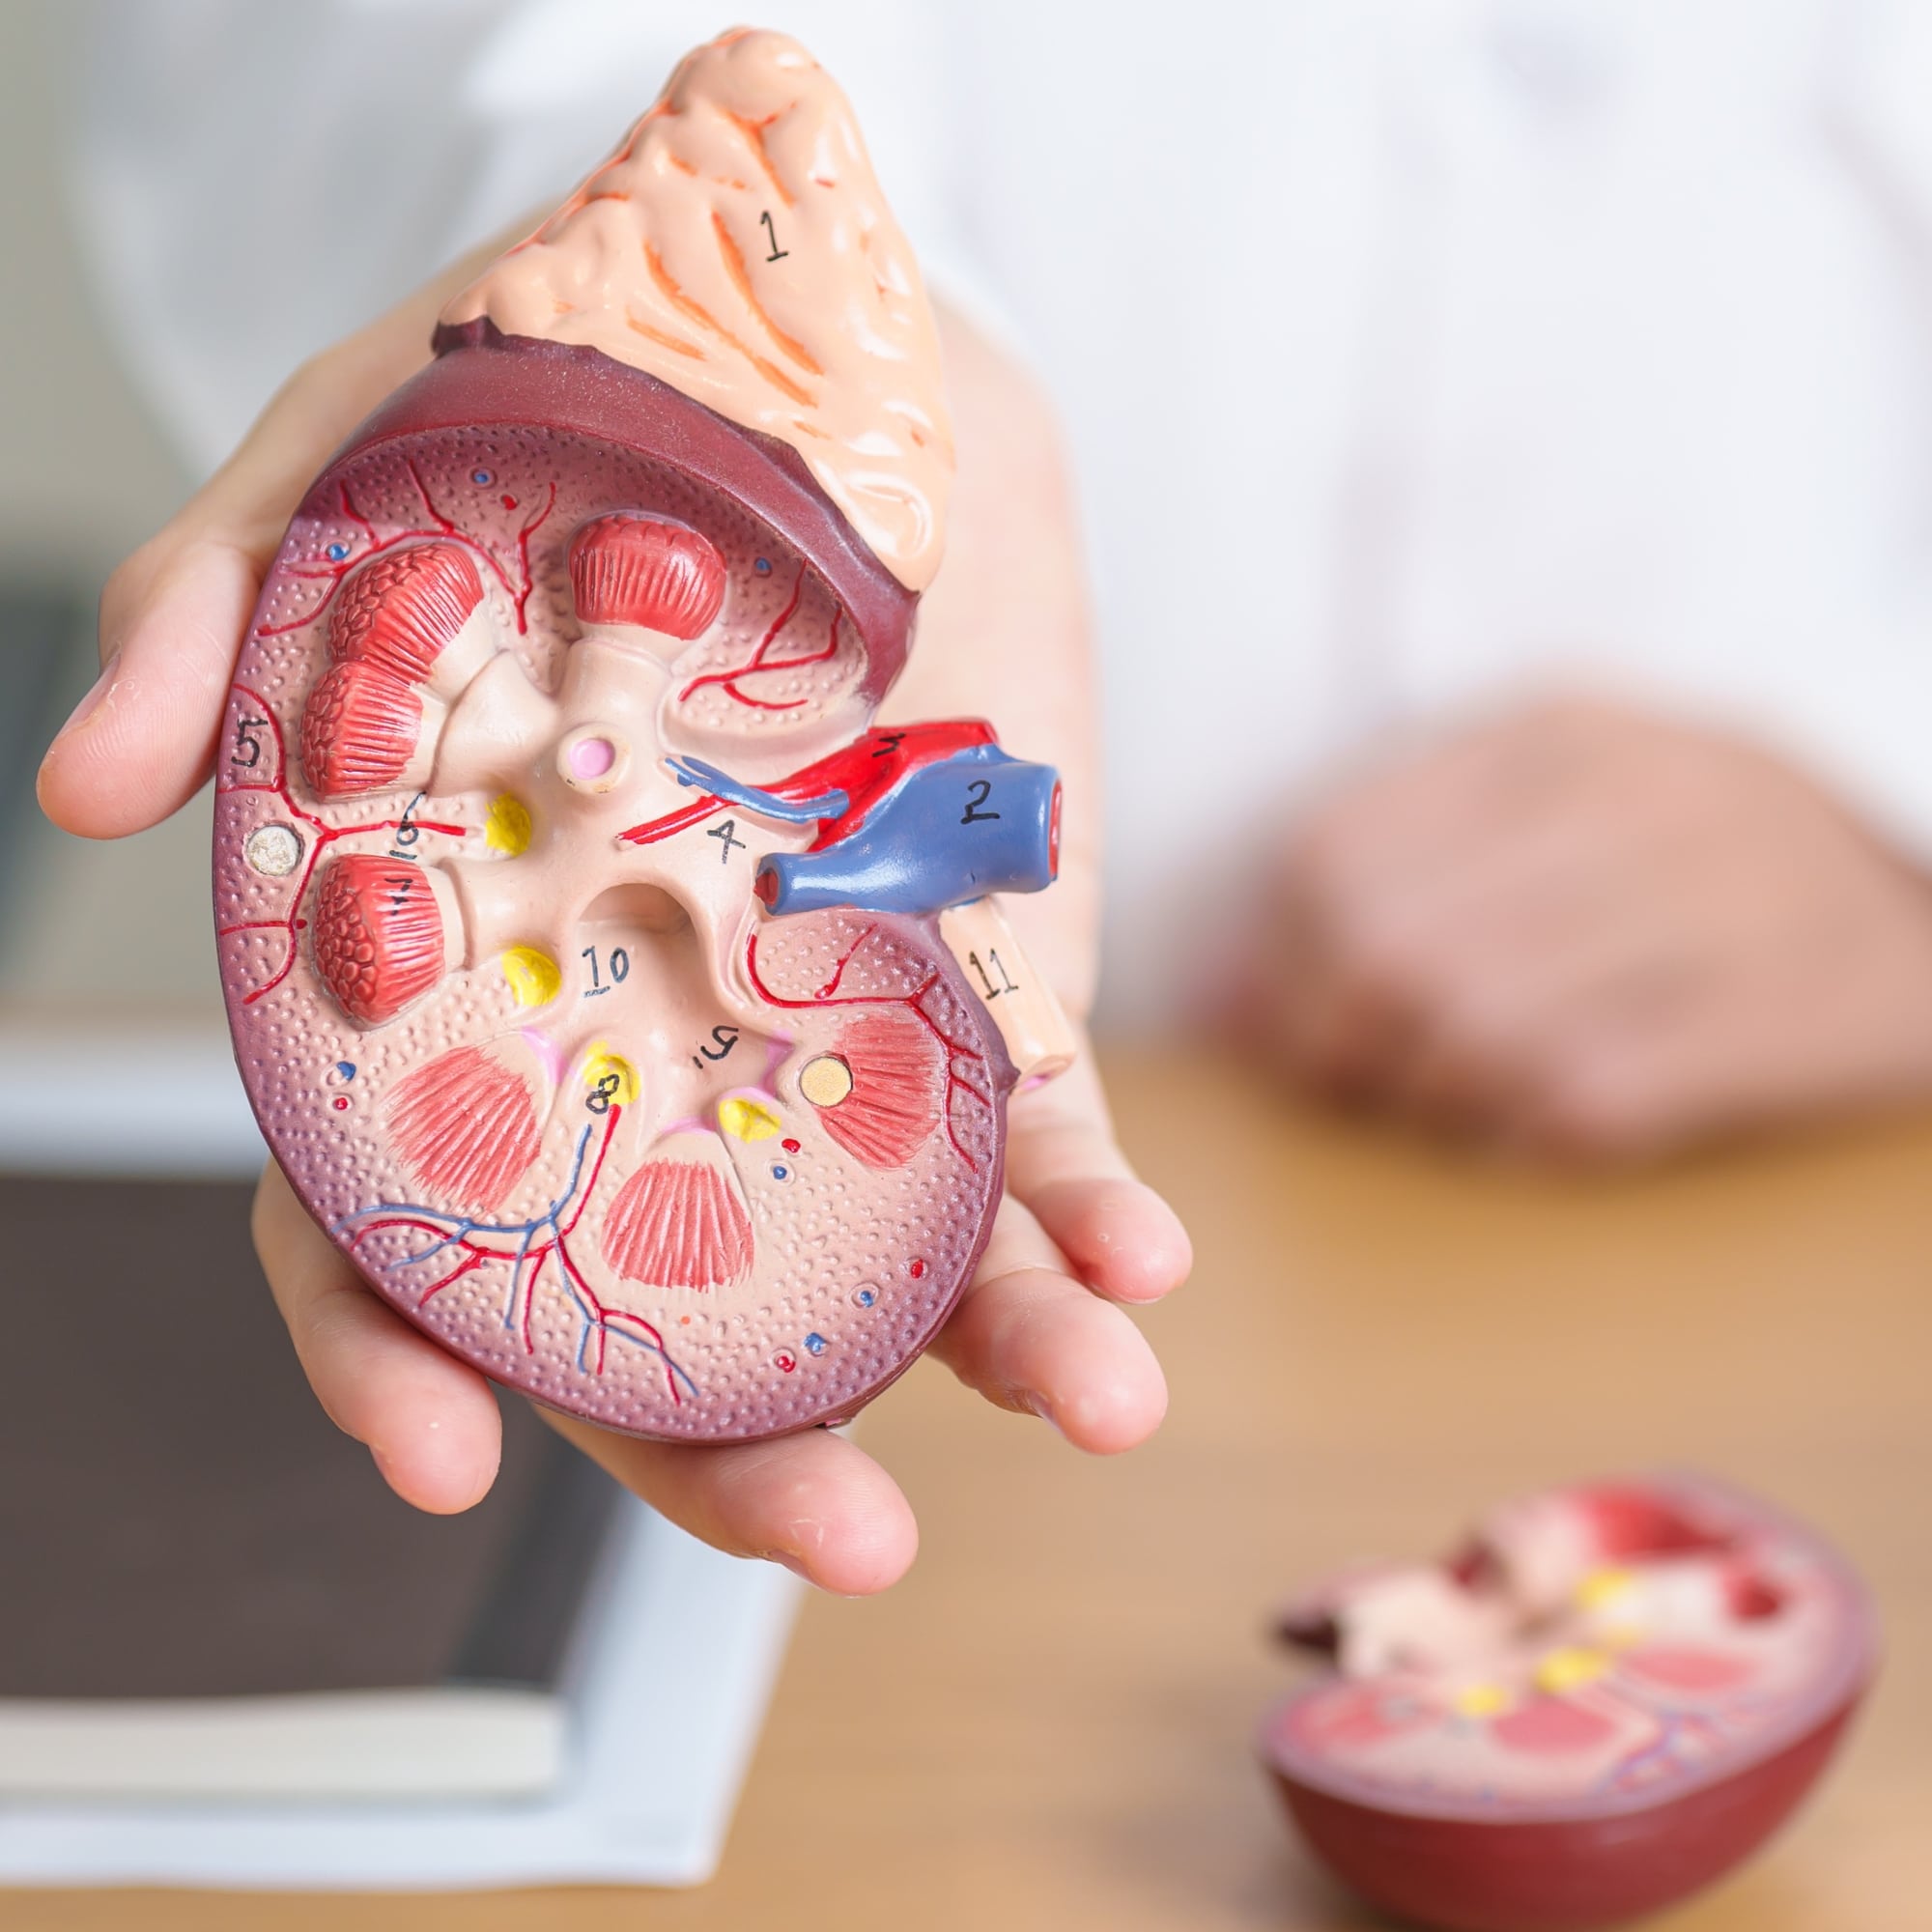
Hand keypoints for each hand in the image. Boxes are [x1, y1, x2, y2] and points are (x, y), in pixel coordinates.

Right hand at [38, 265, 1187, 1592]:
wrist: (816, 333)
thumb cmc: (550, 407)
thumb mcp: (350, 478)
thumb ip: (214, 620)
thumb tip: (86, 792)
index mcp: (464, 987)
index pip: (396, 1221)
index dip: (395, 1355)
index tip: (442, 1465)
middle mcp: (639, 1045)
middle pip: (663, 1301)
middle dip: (742, 1440)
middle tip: (849, 1543)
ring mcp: (818, 1023)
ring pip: (880, 1245)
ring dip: (989, 1341)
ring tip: (1093, 1398)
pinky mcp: (980, 964)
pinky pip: (1036, 1111)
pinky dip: (1089, 1193)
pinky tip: (1144, 1254)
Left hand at [1258, 697, 1931, 1159]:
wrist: (1929, 896)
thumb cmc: (1696, 872)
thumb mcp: (1555, 821)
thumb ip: (1390, 880)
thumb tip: (1221, 1006)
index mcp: (1551, 736)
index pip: (1328, 858)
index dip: (1279, 974)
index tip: (1285, 1033)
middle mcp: (1635, 796)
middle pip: (1387, 950)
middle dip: (1338, 1051)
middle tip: (1358, 1092)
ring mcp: (1725, 898)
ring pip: (1481, 1030)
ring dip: (1432, 1102)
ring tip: (1452, 1108)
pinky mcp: (1797, 1007)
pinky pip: (1594, 1097)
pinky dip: (1532, 1136)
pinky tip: (1537, 1133)